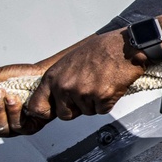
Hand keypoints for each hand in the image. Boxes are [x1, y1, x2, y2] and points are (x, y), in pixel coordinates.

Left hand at [27, 30, 147, 121]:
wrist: (124, 46)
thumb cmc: (101, 49)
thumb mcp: (70, 61)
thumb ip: (61, 80)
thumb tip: (58, 96)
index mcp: (53, 77)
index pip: (38, 106)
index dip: (48, 111)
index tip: (55, 110)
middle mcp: (64, 86)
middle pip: (65, 114)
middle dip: (77, 108)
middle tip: (88, 94)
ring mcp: (83, 93)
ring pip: (87, 112)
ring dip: (95, 103)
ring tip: (102, 83)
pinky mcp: (101, 98)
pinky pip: (102, 110)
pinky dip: (108, 102)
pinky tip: (111, 86)